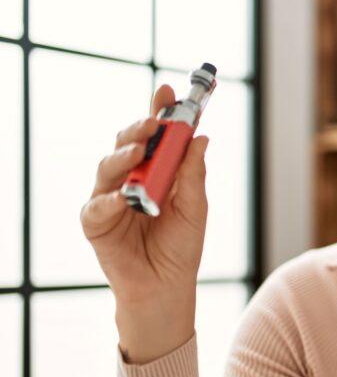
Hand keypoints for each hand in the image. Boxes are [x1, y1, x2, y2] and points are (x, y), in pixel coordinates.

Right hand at [80, 84, 209, 306]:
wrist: (166, 287)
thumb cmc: (181, 247)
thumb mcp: (195, 208)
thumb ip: (193, 174)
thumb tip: (200, 136)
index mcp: (157, 170)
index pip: (157, 135)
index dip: (160, 111)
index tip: (168, 90)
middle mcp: (131, 177)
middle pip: (129, 143)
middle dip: (140, 128)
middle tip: (154, 121)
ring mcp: (110, 197)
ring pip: (109, 165)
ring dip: (125, 155)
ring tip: (140, 150)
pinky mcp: (96, 222)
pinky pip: (97, 206)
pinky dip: (109, 200)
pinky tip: (123, 198)